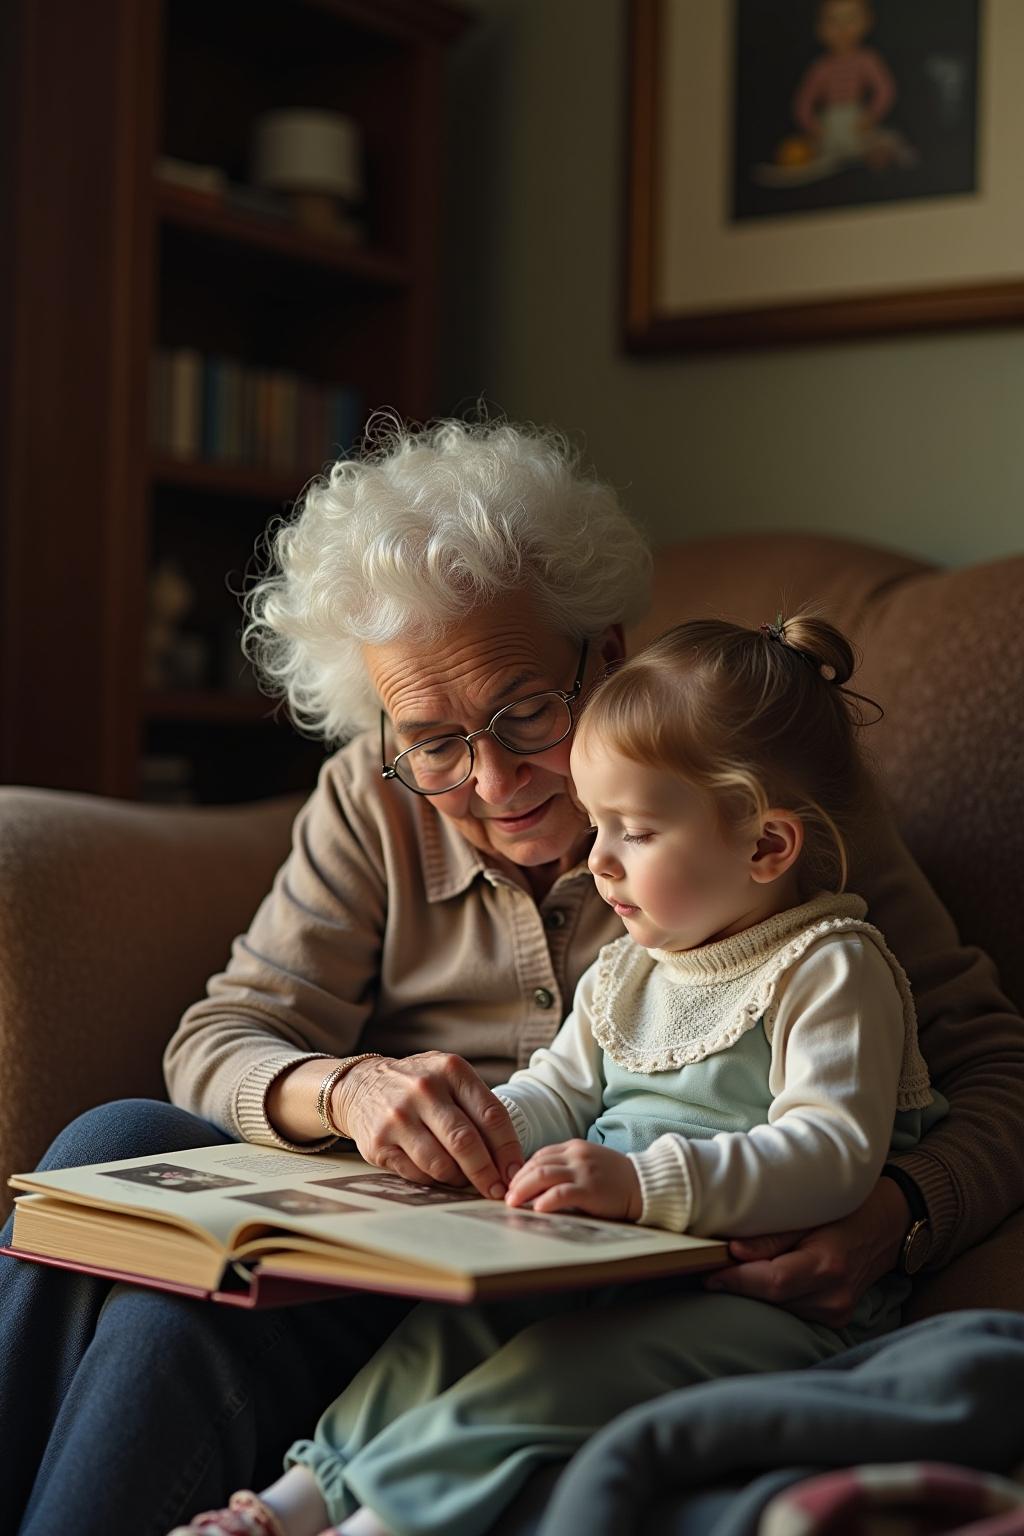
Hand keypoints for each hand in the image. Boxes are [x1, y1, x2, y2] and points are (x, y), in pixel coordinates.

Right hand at [334, 1052, 523, 1199]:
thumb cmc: (420, 1086)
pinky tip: (437, 1174)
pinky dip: (433, 1181)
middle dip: (487, 1173)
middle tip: (497, 1190)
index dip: (508, 1150)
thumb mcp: (450, 1079)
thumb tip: (510, 1159)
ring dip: (459, 1179)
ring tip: (463, 1179)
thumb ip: (478, 1108)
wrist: (362, 1085)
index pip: (491, 1115)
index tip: (516, 1172)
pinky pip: (417, 1174)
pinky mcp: (379, 1142)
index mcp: (451, 1071)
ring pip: (441, 1164)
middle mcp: (424, 1089)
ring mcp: (399, 1116)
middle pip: (466, 1142)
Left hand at [504, 1140, 641, 1221]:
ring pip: (543, 1175)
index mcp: (573, 1147)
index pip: (539, 1156)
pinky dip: (546, 1200)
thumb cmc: (614, 1178)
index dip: (521, 1171)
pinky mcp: (591, 1189)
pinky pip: (562, 1193)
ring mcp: (583, 1171)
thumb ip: (565, 1167)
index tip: (511, 1186)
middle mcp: (576, 1155)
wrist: (643, 1184)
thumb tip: (535, 1184)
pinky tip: (536, 1209)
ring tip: (512, 1203)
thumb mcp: (587, 1163)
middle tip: (506, 1196)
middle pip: (536, 1164)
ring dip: (523, 1190)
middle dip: (517, 1181)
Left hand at [703, 1177, 909, 1326]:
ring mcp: (837, 1312)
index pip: (772, 1282)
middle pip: (772, 1298)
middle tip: (711, 1267)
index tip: (708, 1271)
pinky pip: (793, 1310)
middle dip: (739, 1284)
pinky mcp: (836, 1318)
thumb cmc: (846, 1208)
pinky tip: (764, 1278)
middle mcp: (834, 1296)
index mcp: (828, 1265)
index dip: (736, 1279)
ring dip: (755, 1291)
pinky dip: (775, 1296)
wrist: (888, 1225)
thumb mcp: (810, 1209)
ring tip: (735, 1268)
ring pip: (780, 1307)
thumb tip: (733, 1252)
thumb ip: (773, 1235)